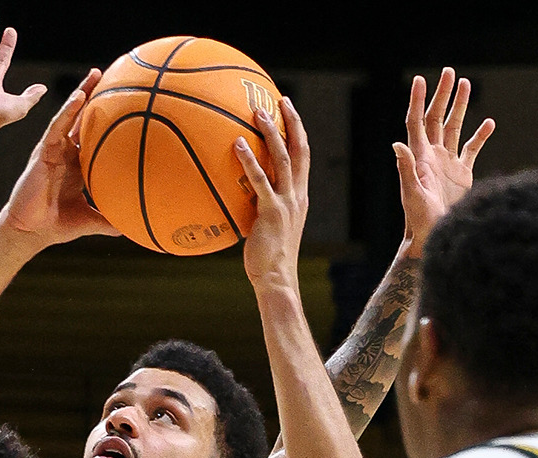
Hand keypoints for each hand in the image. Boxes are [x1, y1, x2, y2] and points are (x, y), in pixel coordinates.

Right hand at [0, 68, 119, 247]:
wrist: (30, 232)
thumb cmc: (56, 225)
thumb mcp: (91, 220)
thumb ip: (111, 220)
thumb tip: (136, 228)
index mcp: (77, 164)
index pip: (93, 135)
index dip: (107, 119)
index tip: (125, 104)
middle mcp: (66, 152)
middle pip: (82, 118)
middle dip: (94, 97)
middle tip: (112, 75)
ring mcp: (53, 149)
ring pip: (69, 116)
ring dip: (81, 94)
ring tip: (96, 75)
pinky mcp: (42, 151)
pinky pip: (56, 126)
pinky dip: (67, 110)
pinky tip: (79, 96)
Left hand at [235, 98, 309, 292]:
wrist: (276, 278)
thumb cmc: (267, 258)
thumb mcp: (265, 226)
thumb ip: (256, 206)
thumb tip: (234, 193)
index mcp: (299, 196)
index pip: (303, 156)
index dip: (297, 131)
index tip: (288, 110)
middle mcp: (297, 195)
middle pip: (299, 150)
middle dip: (292, 122)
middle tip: (280, 99)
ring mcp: (287, 202)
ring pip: (283, 159)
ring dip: (271, 133)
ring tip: (258, 112)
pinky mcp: (272, 212)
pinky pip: (261, 181)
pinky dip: (250, 161)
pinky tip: (237, 144)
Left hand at [394, 68, 494, 254]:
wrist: (433, 236)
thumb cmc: (418, 220)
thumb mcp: (412, 195)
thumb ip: (406, 169)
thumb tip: (398, 144)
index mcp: (419, 157)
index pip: (417, 121)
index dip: (418, 100)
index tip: (421, 79)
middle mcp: (432, 155)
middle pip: (436, 117)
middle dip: (442, 94)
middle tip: (449, 72)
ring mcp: (447, 163)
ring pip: (454, 127)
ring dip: (460, 107)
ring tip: (466, 84)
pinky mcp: (462, 174)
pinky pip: (471, 149)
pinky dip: (480, 136)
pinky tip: (489, 123)